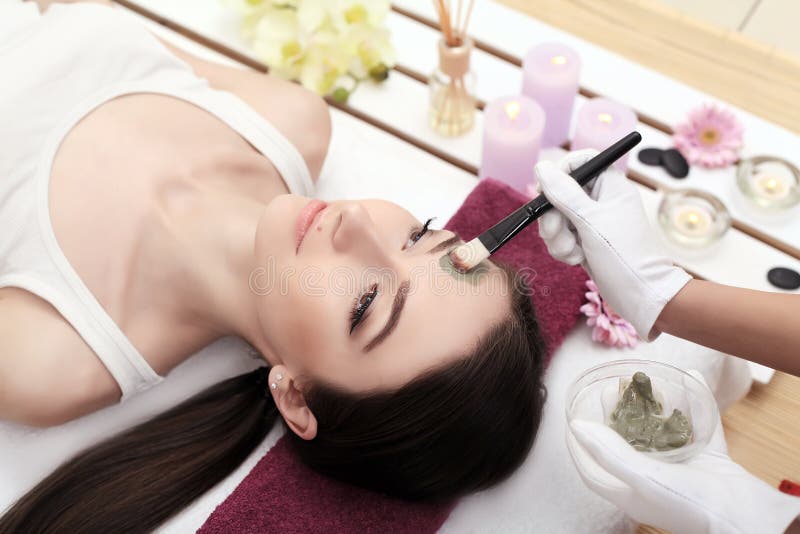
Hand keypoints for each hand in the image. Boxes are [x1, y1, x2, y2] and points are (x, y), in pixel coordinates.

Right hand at [535, 150, 690, 339]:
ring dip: (557, 237)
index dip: (559, 175)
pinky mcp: (585, 241)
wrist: (642, 295)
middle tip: (558, 232)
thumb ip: (565, 193)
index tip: (548, 193)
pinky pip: (560, 237)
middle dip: (553, 217)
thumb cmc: (625, 256)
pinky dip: (563, 249)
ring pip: (556, 218)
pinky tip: (577, 260)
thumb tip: (542, 167)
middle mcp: (600, 199)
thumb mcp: (591, 221)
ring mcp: (591, 221)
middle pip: (559, 193)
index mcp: (610, 185)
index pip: (579, 163)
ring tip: (573, 253)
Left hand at [567, 371, 799, 533]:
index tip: (576, 420)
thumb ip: (608, 451)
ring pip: (662, 433)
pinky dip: (694, 404)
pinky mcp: (709, 460)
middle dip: (617, 417)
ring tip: (644, 382)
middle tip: (611, 390)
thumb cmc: (689, 504)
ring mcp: (682, 471)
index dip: (581, 448)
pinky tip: (690, 377)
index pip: (594, 470)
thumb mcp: (642, 476)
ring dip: (654, 408)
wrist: (746, 518)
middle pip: (627, 445)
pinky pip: (698, 426)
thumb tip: (576, 426)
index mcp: (630, 492)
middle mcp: (652, 482)